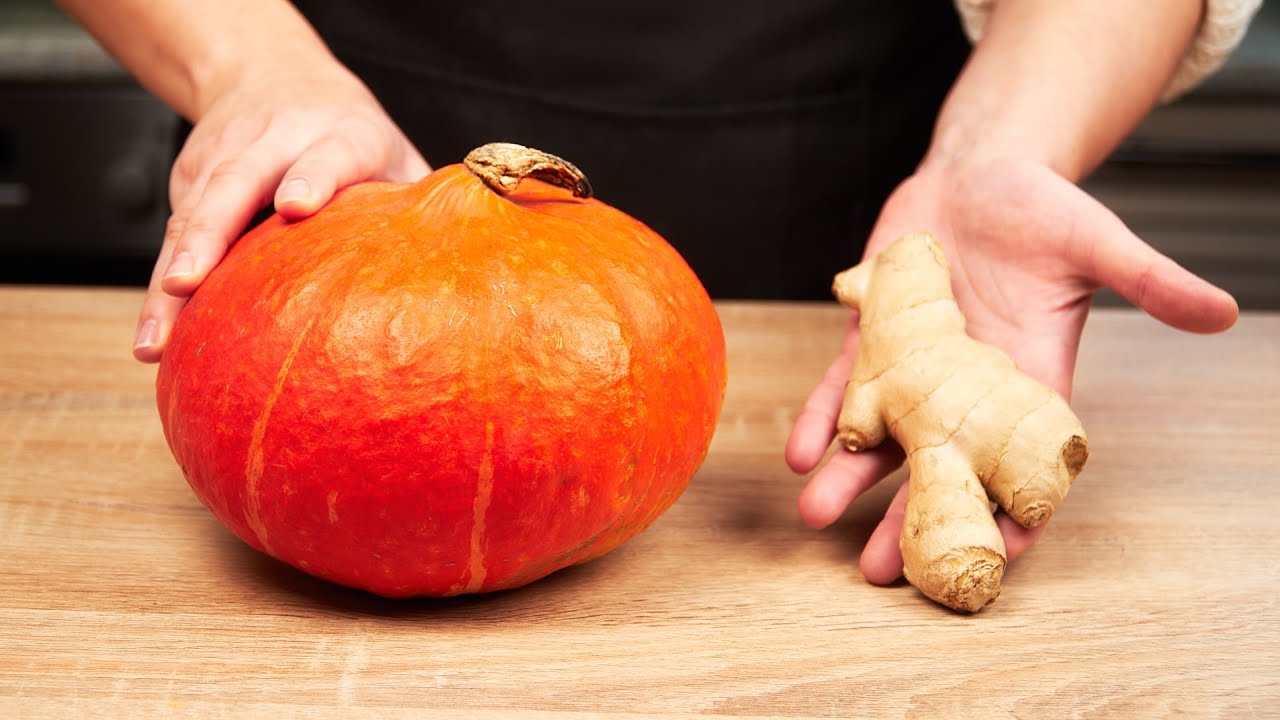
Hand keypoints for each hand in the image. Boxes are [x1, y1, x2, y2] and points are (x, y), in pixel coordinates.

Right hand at [132, 59, 429, 360]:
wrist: (271, 71)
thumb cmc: (350, 134)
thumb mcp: (393, 154)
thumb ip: (420, 205)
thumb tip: (468, 268)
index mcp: (339, 134)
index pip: (325, 154)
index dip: (312, 177)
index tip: (296, 207)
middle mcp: (274, 139)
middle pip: (236, 182)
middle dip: (209, 233)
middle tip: (188, 281)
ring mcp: (225, 156)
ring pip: (192, 213)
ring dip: (172, 273)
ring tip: (159, 336)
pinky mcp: (190, 177)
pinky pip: (176, 234)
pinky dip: (161, 285)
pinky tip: (158, 336)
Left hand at [785, 155, 1237, 583]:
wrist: (978, 172)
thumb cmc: (1044, 208)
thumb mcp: (1099, 242)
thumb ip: (1150, 280)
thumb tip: (1222, 312)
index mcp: (1028, 381)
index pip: (1020, 463)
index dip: (1009, 512)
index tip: (990, 558)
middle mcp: (965, 388)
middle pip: (937, 466)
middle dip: (908, 517)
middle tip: (879, 571)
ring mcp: (914, 367)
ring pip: (880, 435)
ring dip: (849, 477)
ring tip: (818, 518)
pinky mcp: (873, 337)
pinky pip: (845, 386)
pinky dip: (823, 416)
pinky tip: (800, 453)